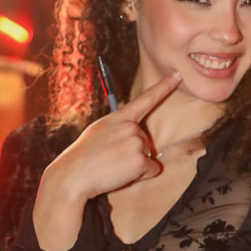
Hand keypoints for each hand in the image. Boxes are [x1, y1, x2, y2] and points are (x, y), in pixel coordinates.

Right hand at [46, 70, 182, 200]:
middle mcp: (131, 126)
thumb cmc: (84, 156)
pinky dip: (141, 176)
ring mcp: (137, 142)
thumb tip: (136, 137)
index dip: (163, 86)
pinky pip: (152, 170)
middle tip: (112, 158)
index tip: (177, 74)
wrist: (74, 174)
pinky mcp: (140, 160)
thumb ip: (119, 128)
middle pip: (147, 142)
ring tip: (113, 165)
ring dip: (136, 165)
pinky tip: (121, 173)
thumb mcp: (100, 131)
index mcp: (119, 117)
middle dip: (135, 153)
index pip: (146, 99)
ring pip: (149, 157)